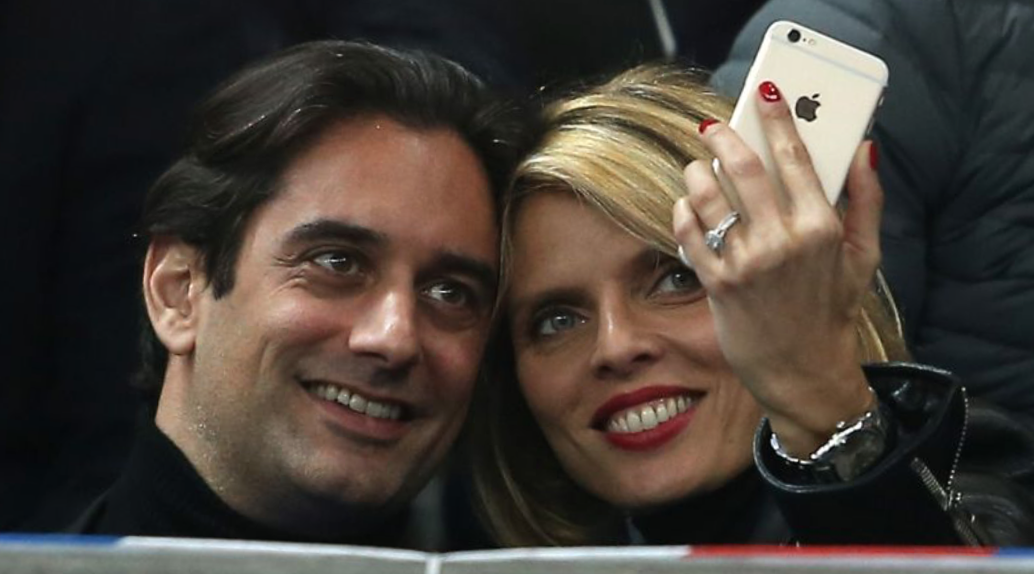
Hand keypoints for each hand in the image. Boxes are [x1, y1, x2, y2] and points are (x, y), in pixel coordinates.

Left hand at [673, 81, 881, 456]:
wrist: (802, 370)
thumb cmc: (832, 310)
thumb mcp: (864, 257)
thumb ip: (866, 201)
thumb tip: (865, 150)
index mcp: (822, 227)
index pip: (795, 157)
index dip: (777, 117)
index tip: (765, 91)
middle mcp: (782, 241)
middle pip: (744, 167)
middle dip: (724, 136)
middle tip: (712, 127)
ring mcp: (746, 262)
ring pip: (708, 195)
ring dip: (696, 173)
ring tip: (697, 168)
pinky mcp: (717, 282)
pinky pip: (688, 231)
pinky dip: (683, 211)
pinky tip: (689, 207)